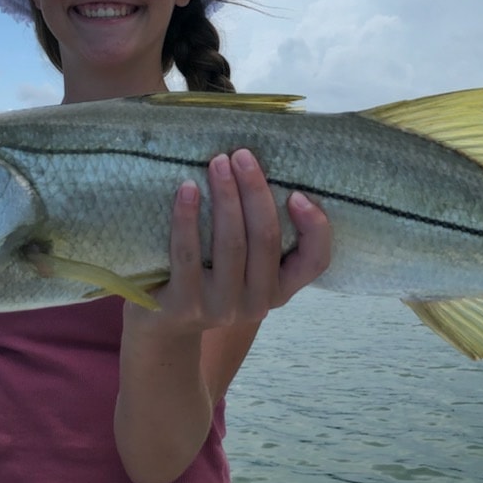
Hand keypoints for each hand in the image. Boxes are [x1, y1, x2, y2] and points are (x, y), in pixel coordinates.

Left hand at [130, 147, 331, 334]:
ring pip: (230, 244)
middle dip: (255, 191)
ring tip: (218, 163)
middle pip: (265, 239)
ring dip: (226, 197)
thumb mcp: (246, 268)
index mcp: (280, 289)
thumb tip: (261, 172)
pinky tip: (187, 189)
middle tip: (242, 155)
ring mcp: (220, 307)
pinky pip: (187, 254)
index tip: (297, 193)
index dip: (315, 227)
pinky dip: (188, 218)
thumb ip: (260, 235)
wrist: (166, 326)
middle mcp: (257, 303)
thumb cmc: (211, 278)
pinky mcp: (183, 305)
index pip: (316, 261)